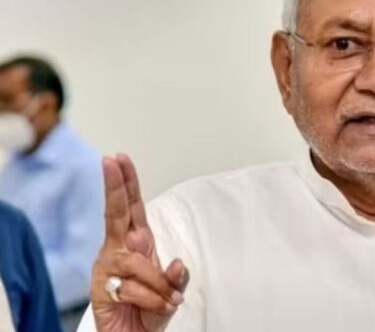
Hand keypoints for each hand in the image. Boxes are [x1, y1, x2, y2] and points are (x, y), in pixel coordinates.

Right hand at [90, 154, 188, 331]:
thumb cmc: (151, 310)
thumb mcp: (173, 290)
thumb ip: (177, 276)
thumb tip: (177, 263)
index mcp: (138, 243)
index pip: (132, 208)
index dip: (126, 184)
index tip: (119, 159)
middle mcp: (119, 251)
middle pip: (116, 213)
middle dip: (115, 186)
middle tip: (111, 161)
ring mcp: (108, 269)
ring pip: (137, 263)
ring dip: (159, 285)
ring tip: (169, 301)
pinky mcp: (102, 289)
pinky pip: (133, 288)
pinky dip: (152, 300)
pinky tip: (155, 308)